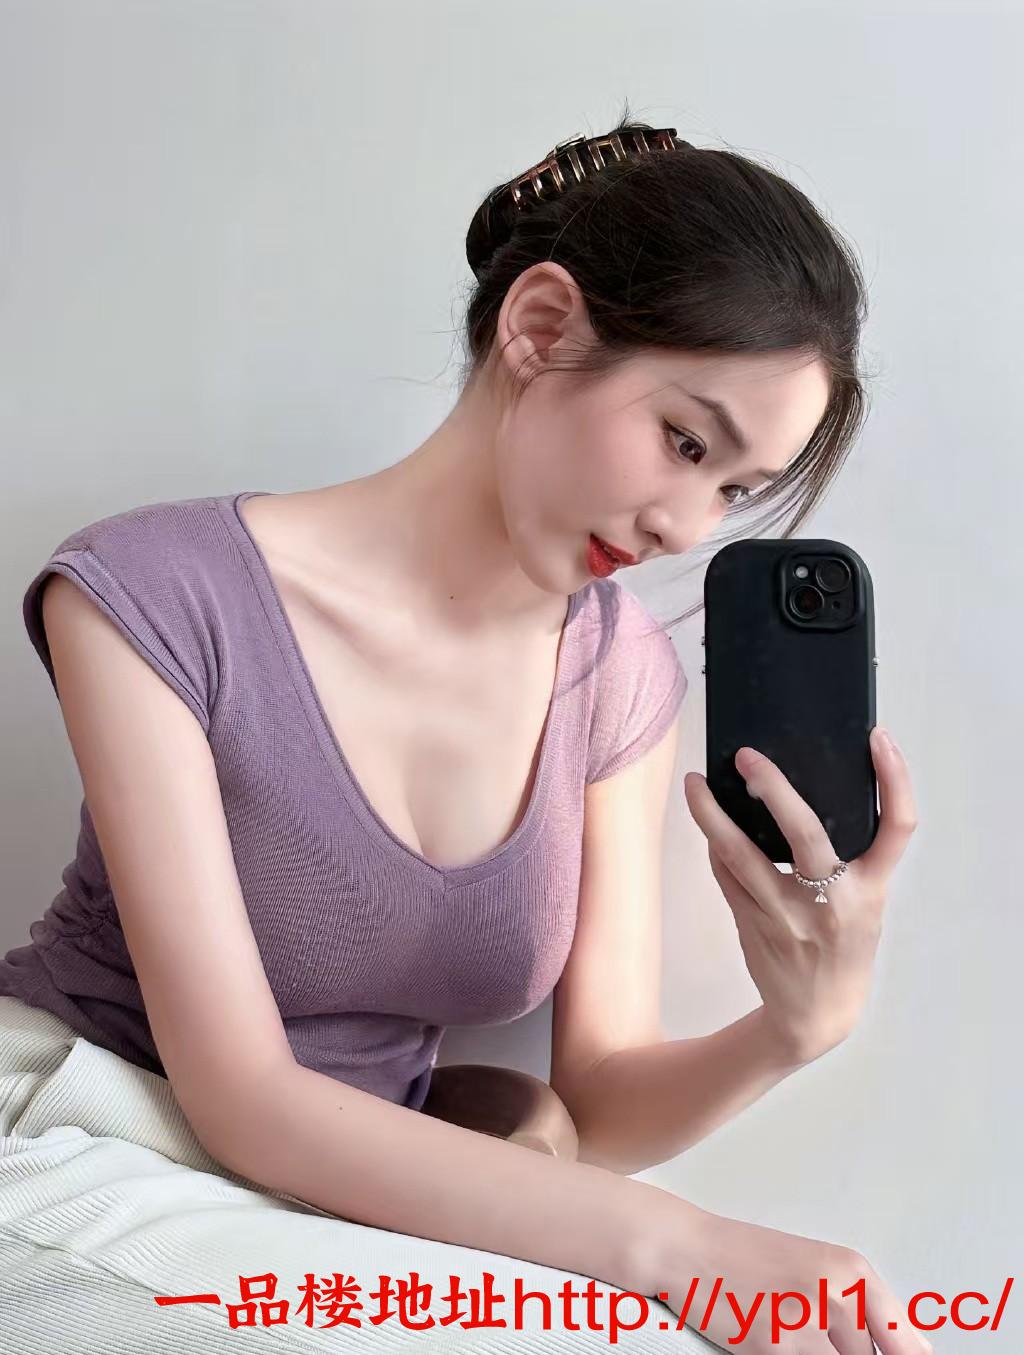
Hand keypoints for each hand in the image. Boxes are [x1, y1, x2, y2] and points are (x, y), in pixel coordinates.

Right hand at [655, 1203, 933, 1354]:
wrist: (687, 1248)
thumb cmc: (748, 1259)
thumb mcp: (814, 1268)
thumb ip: (860, 1309)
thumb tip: (914, 1352)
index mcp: (852, 1269)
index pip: (908, 1344)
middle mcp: (837, 1291)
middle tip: (815, 1341)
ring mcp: (807, 1320)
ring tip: (794, 1340)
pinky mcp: (775, 1346)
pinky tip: (779, 1346)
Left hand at [683, 726, 917, 1062]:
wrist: (814, 1016)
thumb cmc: (843, 947)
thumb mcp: (865, 904)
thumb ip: (848, 859)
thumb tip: (793, 793)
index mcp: (872, 890)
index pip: (897, 828)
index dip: (895, 779)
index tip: (878, 738)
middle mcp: (833, 903)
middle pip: (806, 835)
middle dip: (775, 789)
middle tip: (747, 755)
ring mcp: (788, 916)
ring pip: (741, 856)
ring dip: (712, 815)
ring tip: (695, 783)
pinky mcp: (753, 925)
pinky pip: (726, 875)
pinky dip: (715, 846)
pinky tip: (708, 825)